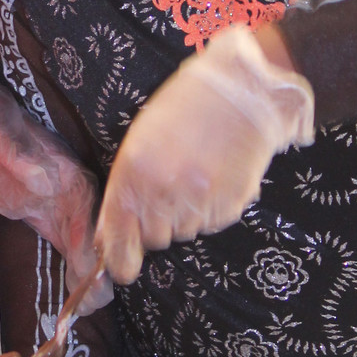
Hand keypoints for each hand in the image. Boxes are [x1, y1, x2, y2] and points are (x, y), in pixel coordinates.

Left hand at [0, 60, 111, 306]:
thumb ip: (17, 153)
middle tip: (93, 304)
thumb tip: (45, 181)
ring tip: (86, 308)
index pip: (88, 211)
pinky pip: (62, 242)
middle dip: (97, 269)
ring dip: (87, 274)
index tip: (96, 274)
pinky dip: (70, 268)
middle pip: (92, 233)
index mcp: (62, 167)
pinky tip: (72, 295)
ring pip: (81, 243)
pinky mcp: (38, 209)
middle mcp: (66, 186)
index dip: (94, 244)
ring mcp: (53, 200)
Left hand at [95, 27, 313, 284]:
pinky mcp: (230, 203)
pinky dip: (210, 209)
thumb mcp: (144, 136)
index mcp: (135, 168)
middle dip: (155, 223)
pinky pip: (210, 223)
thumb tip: (111, 235)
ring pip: (183, 232)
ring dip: (184, 215)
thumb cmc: (188, 105)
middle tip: (169, 192)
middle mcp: (164, 188)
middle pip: (153, 237)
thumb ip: (127, 185)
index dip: (117, 254)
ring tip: (195, 177)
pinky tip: (215, 178)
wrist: (245, 87)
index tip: (121, 269)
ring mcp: (200, 198)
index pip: (118, 228)